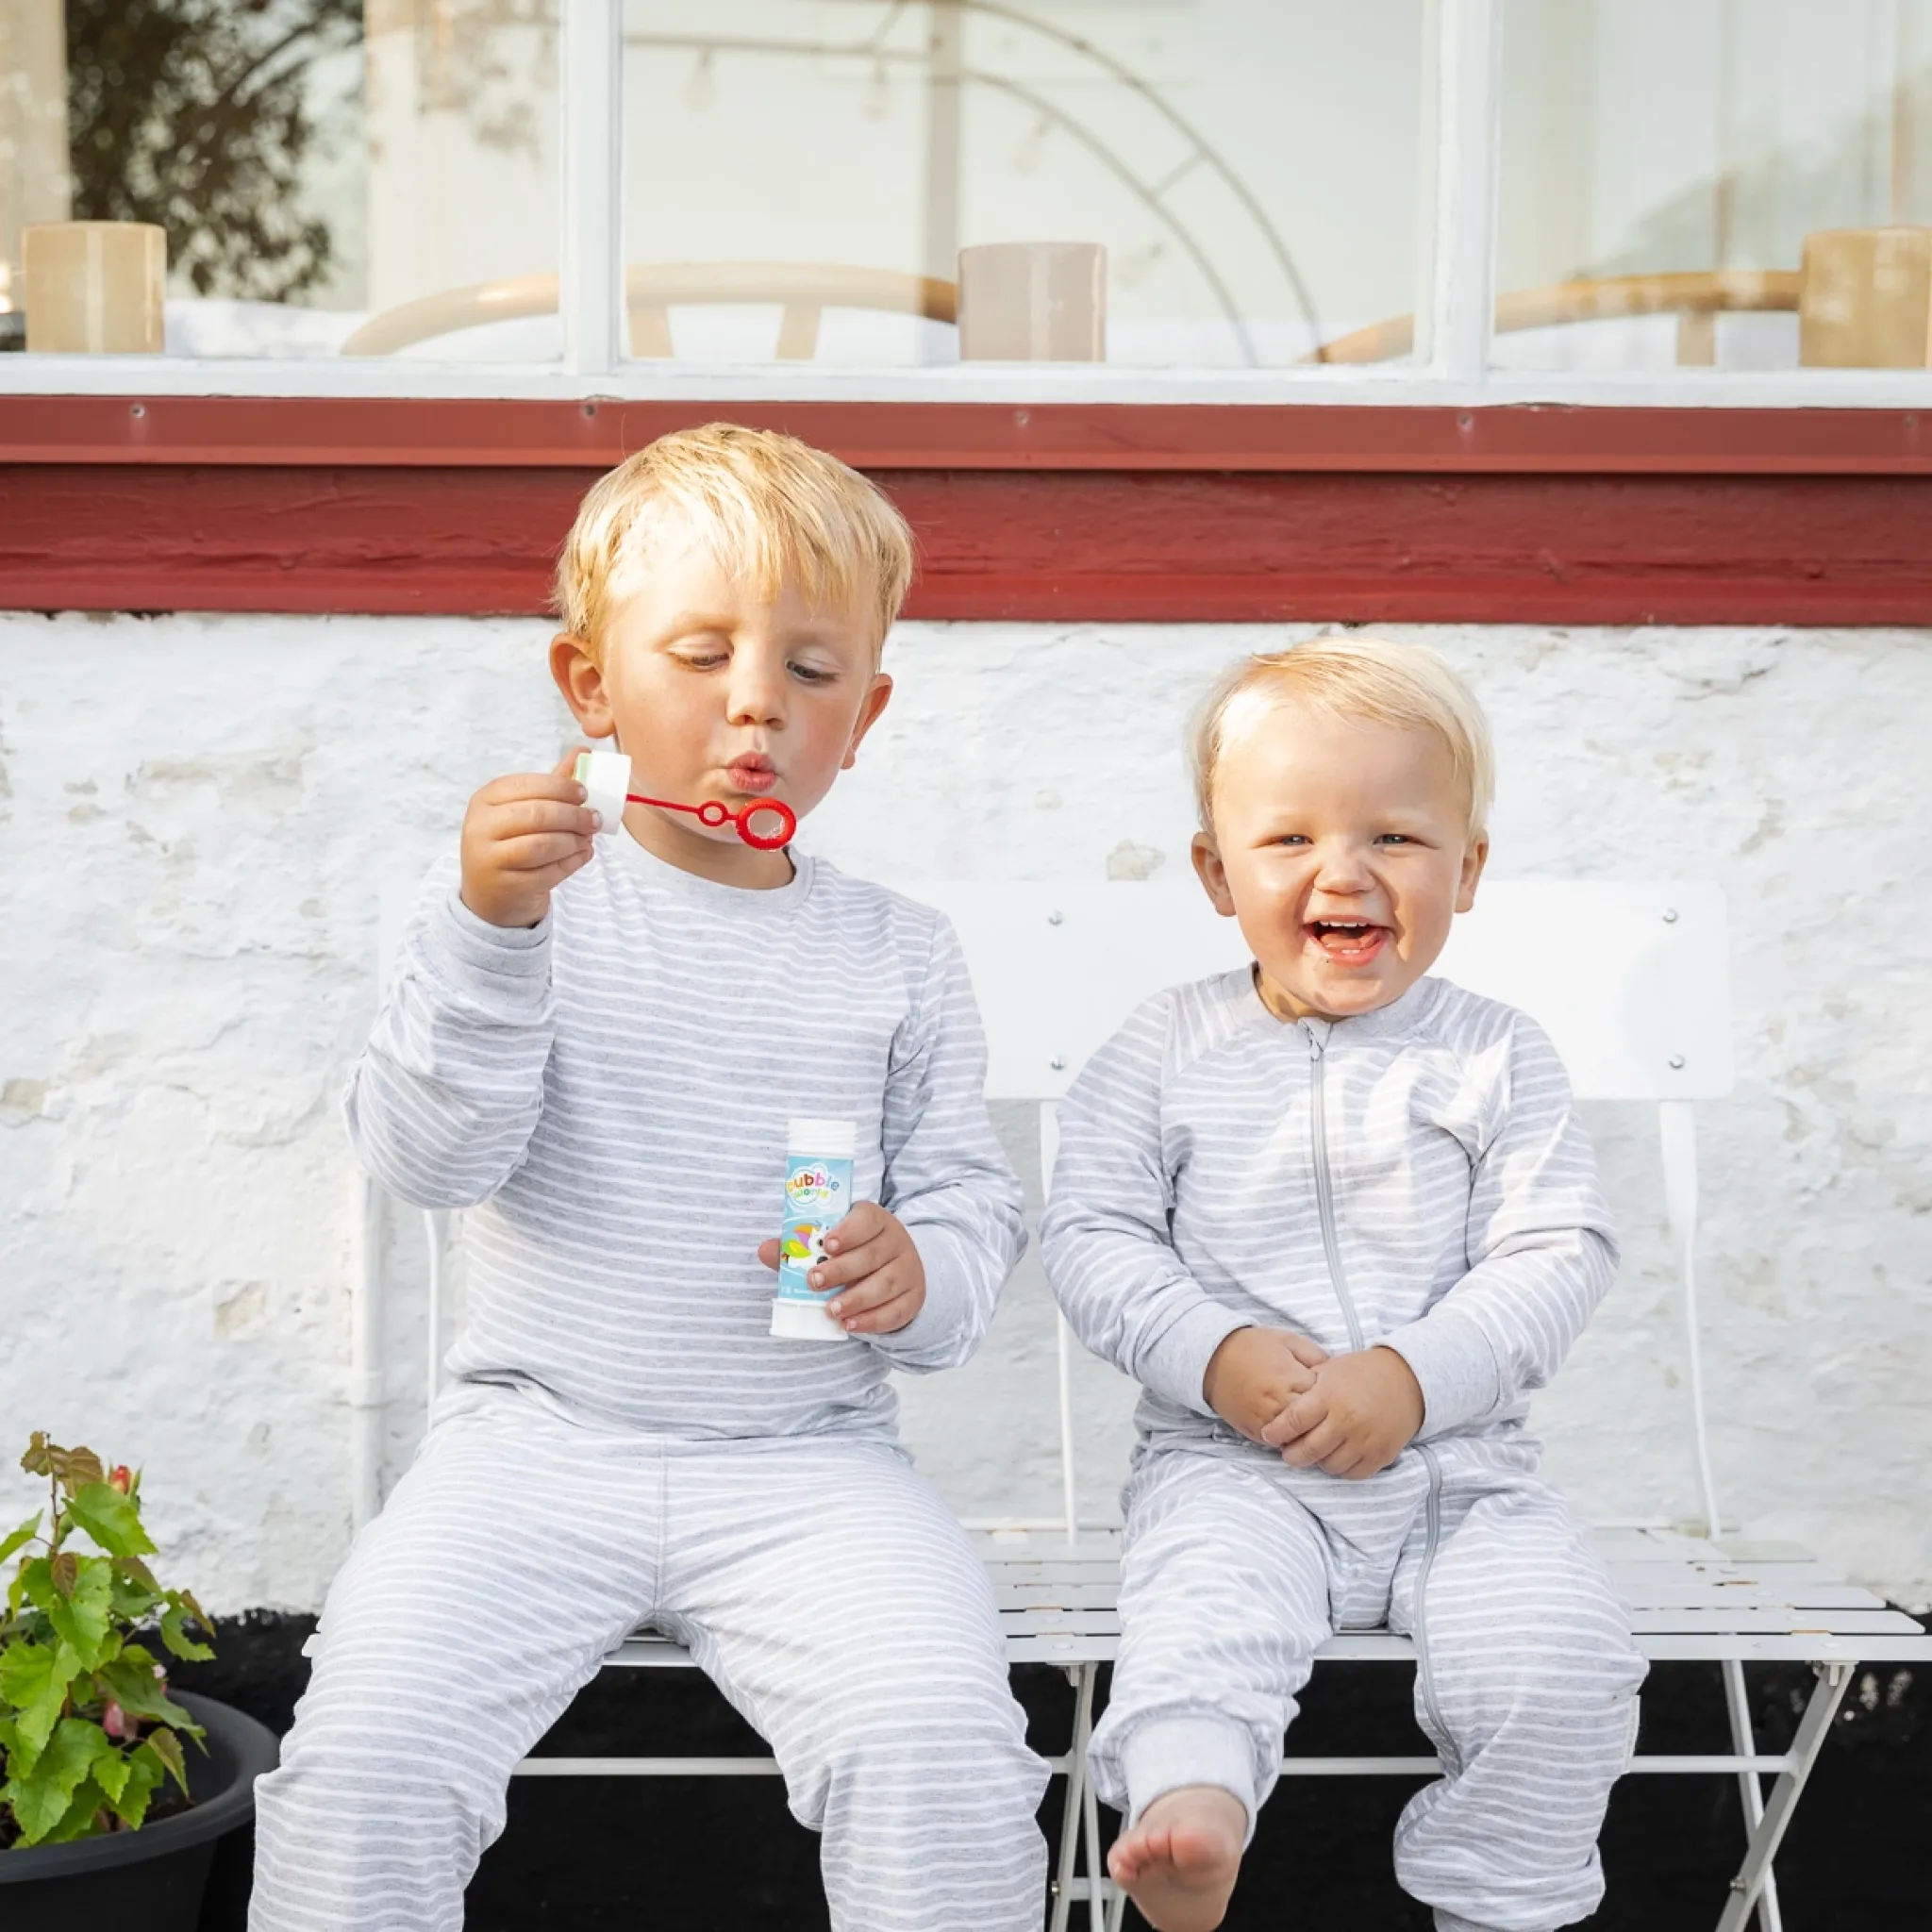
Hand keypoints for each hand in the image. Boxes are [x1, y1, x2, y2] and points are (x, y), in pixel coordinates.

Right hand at [460, 749, 600, 928]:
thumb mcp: (525, 809)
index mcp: (485, 799)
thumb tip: (584, 751)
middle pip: (537, 814)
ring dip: (574, 840)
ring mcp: (489, 858)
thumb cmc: (512, 843)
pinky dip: (572, 862)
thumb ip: (554, 782)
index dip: (560, 787)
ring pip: (543, 845)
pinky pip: (548, 872)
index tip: (585, 793)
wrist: (492, 895)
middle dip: (573, 815)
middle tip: (595, 819)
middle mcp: (480, 827)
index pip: (525, 785)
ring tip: (588, 838)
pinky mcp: (506, 886)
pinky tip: (583, 854)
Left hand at [755, 1202, 925, 1334]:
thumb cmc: (856, 1251)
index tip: (826, 1244)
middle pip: (872, 1255)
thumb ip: (800, 1246)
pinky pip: (896, 1311)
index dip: (847, 1231)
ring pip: (885, 1284)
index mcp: (876, 1220)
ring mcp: (909, 1270)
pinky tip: (850, 1325)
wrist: (897, 1268)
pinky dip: (873, 1321)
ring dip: (856, 1299)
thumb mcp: (833, 1242)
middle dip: (842, 1270)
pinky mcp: (914, 1298)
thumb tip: (766, 1250)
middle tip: (814, 1282)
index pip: (867, 1220)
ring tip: (831, 1310)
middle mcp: (896, 1242)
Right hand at [1201, 1326, 1328, 1441]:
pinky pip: (1280, 1443)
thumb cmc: (1253, 1346)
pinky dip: (1288, 1437)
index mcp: (1290, 1379)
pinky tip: (1291, 1425)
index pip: (1325, 1397)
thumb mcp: (1287, 1340)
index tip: (1329, 1389)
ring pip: (1299, 1438)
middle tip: (1324, 1409)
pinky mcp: (1254, 1432)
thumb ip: (1315, 1354)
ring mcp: (1266, 1421)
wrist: (1212, 1358)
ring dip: (1306, 1431)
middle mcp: (1279, 1403)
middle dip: (1321, 1416)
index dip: (1330, 1394)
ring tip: (1310, 1419)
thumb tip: (1334, 1371)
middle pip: (1315, 1422)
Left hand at [1261, 1346, 1423, 1479]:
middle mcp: (1346, 1420)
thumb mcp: (1329, 1368)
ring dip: (1318, 1462)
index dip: (1275, 1432)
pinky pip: (1353, 1474)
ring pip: (1329, 1466)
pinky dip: (1342, 1468)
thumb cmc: (1361, 1372)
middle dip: (1292, 1455)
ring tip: (1315, 1452)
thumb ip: (1305, 1387)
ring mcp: (1365, 1439)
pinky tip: (1337, 1456)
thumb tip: (1278, 1403)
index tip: (1268, 1435)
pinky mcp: (1381, 1454)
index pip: (1293, 1421)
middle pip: (1308, 1450)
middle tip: (1288, 1452)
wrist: (1406, 1379)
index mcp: (1329, 1396)